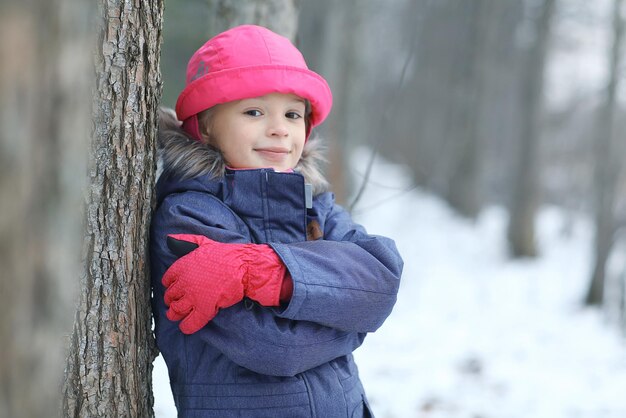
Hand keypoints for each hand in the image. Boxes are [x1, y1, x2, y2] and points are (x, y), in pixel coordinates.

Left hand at [162, 234, 287, 333]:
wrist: (242, 267)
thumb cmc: (226, 255)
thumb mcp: (203, 242)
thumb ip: (185, 241)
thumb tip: (170, 239)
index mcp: (182, 267)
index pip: (166, 280)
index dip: (170, 285)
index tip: (175, 287)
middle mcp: (184, 283)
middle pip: (170, 296)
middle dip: (172, 300)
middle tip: (177, 302)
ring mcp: (193, 298)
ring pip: (176, 311)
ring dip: (175, 313)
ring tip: (178, 315)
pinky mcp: (204, 310)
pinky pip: (189, 324)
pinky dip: (186, 326)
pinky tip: (186, 325)